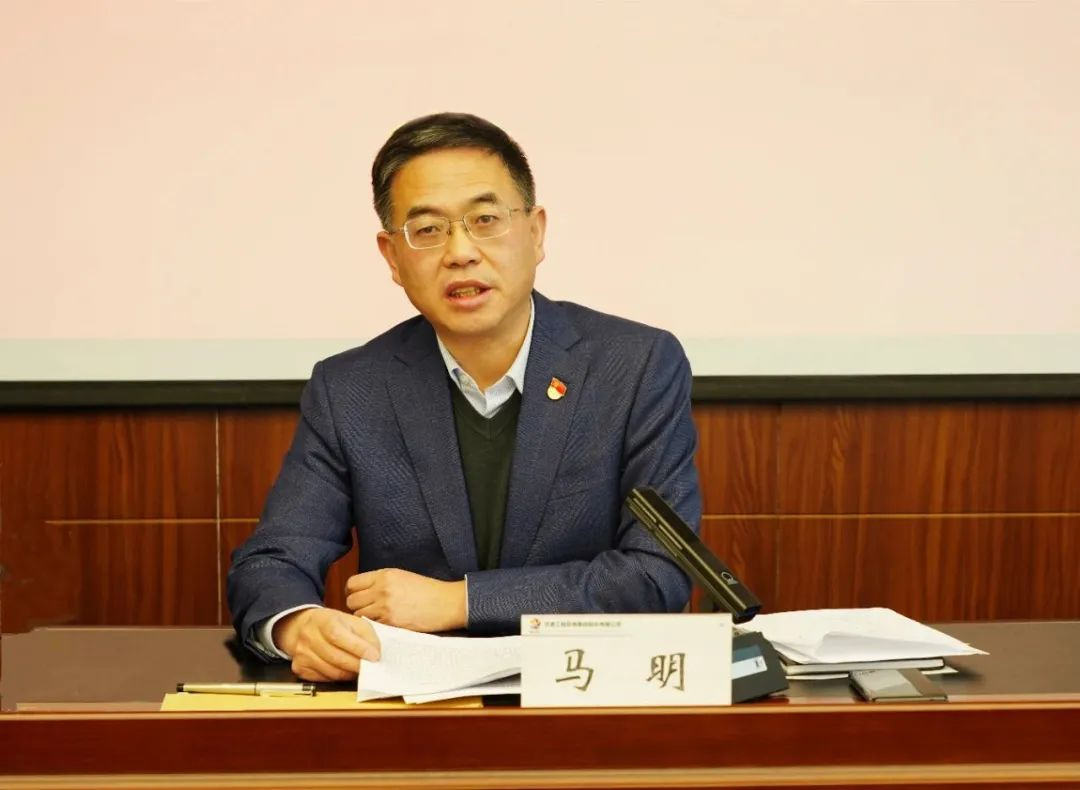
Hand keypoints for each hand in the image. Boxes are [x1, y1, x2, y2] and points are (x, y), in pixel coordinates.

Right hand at [273, 608, 379, 681]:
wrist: (302, 627)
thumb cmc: (332, 624)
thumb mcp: (351, 621)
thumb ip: (366, 634)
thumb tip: (376, 652)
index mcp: (324, 620)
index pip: (339, 636)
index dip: (358, 648)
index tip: (374, 656)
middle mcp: (309, 637)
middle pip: (336, 657)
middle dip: (357, 665)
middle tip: (371, 667)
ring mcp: (302, 654)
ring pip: (331, 672)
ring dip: (349, 673)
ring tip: (358, 668)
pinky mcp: (300, 668)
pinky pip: (324, 679)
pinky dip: (338, 678)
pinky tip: (344, 670)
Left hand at [346, 568, 465, 632]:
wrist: (446, 603)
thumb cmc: (427, 590)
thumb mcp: (402, 576)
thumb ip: (380, 581)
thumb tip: (361, 591)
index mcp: (384, 575)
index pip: (352, 583)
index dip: (352, 591)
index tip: (358, 596)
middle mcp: (382, 589)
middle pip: (351, 601)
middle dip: (356, 606)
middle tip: (366, 609)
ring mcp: (385, 607)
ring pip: (358, 616)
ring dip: (364, 618)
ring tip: (376, 618)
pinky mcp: (391, 623)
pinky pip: (370, 626)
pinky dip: (373, 627)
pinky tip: (384, 625)